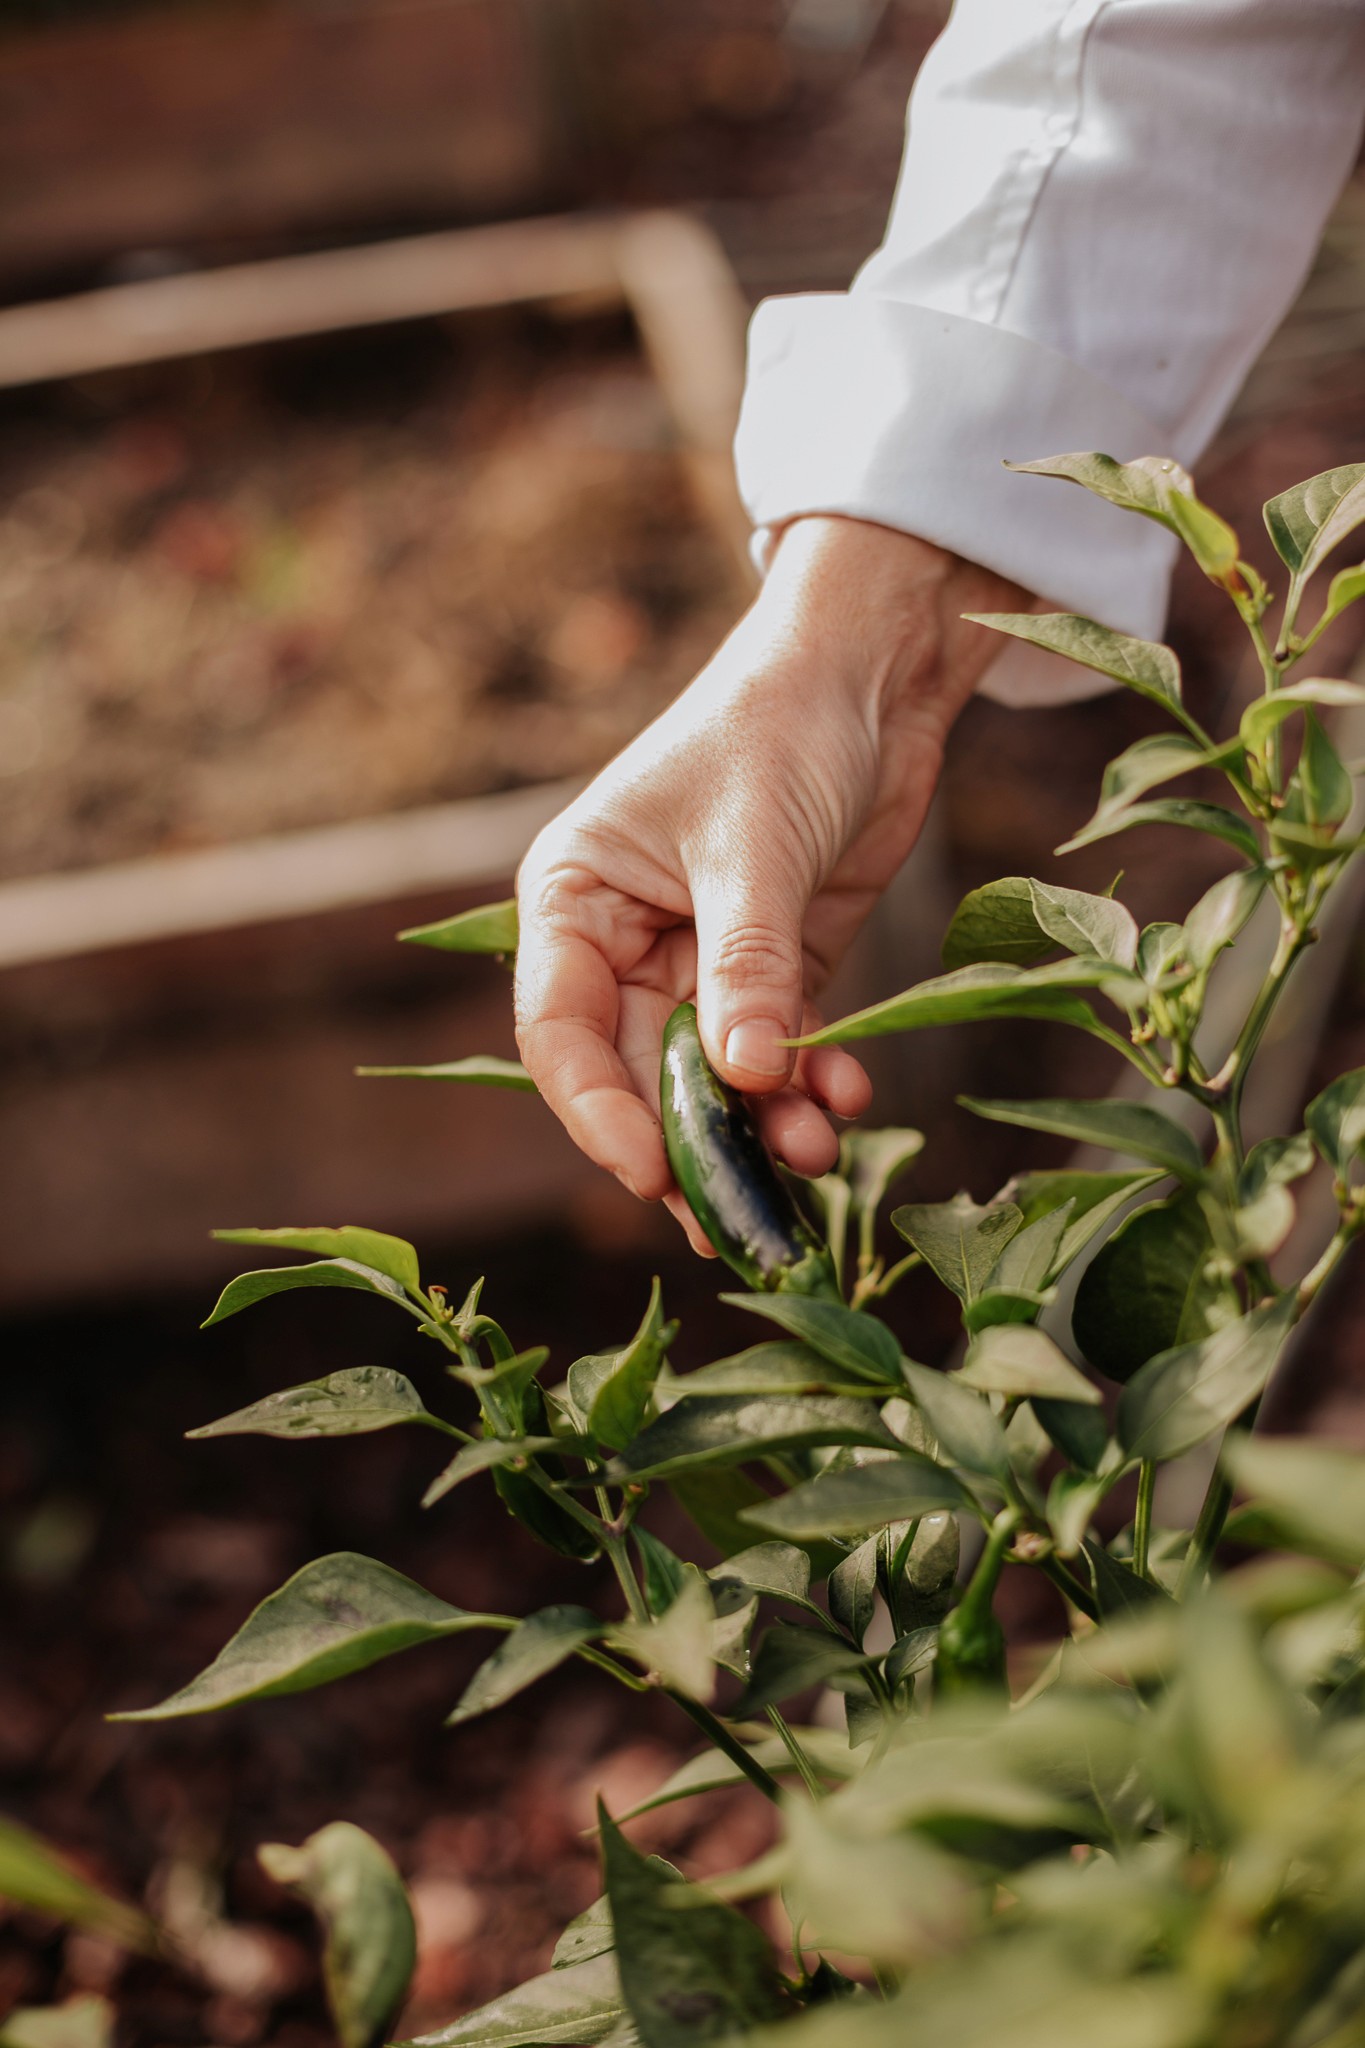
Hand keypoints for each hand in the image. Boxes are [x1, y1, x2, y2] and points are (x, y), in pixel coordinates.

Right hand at [514, 516, 1026, 1251]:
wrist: (873, 672)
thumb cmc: (781, 728)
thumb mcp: (755, 851)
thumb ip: (746, 970)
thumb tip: (740, 1081)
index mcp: (574, 898)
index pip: (560, 1030)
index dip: (599, 1111)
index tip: (652, 1171)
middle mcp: (621, 939)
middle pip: (637, 1072)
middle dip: (695, 1139)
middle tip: (746, 1212)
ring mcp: (696, 959)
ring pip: (711, 1077)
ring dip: (759, 1125)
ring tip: (814, 1153)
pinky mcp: (771, 968)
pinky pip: (776, 1052)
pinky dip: (806, 1085)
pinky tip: (846, 1098)